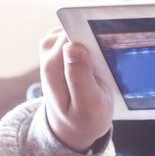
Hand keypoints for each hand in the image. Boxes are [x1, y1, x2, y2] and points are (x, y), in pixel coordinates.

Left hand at [39, 28, 112, 152]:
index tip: (106, 54)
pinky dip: (95, 49)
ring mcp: (53, 45)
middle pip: (79, 28)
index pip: (74, 33)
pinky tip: (97, 68)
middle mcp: (48, 50)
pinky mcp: (62, 45)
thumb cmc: (82, 120)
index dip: (93, 39)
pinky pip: (83, 35)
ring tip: (100, 72)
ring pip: (82, 30)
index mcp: (53, 65)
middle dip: (97, 45)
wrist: (71, 126)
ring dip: (97, 48)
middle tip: (104, 71)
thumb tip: (72, 46)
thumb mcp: (86, 107)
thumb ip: (79, 78)